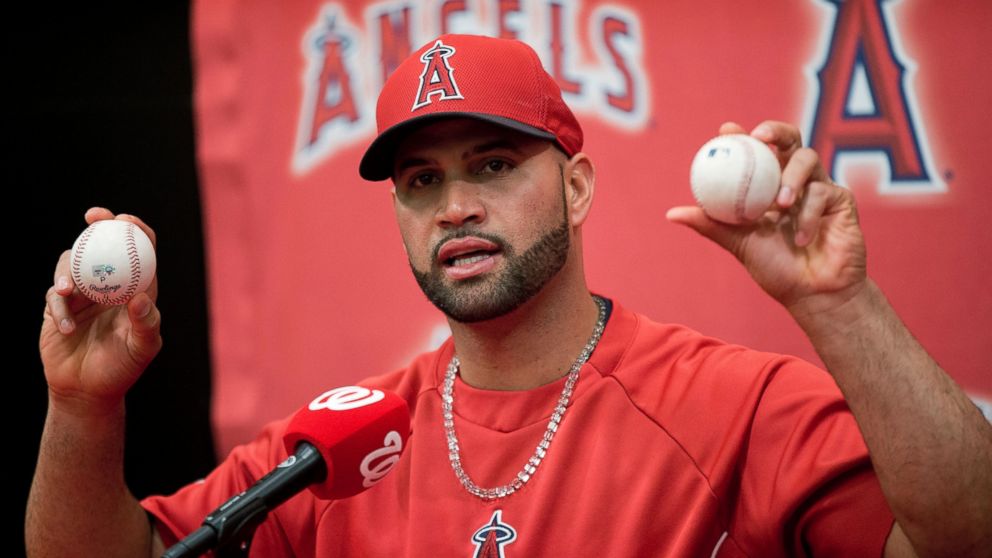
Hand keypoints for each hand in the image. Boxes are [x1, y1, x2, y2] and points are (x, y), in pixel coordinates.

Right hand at [40, 207, 162, 414]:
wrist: (87, 391)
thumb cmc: (122, 368)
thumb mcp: (142, 349)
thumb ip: (146, 324)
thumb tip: (141, 299)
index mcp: (136, 289)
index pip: (141, 251)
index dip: (136, 230)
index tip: (126, 221)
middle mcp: (110, 286)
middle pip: (104, 245)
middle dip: (100, 225)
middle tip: (93, 217)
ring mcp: (82, 295)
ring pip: (72, 264)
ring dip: (69, 270)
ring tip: (68, 290)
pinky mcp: (58, 308)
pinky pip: (54, 296)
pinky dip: (59, 308)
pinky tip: (66, 328)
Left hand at [667, 121, 867, 314]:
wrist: (813, 294)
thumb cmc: (776, 268)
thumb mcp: (739, 243)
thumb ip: (711, 224)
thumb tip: (672, 214)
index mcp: (769, 185)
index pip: (758, 151)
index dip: (743, 135)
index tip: (726, 130)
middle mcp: (795, 180)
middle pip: (790, 139)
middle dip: (775, 131)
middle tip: (759, 138)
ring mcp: (820, 187)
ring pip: (808, 160)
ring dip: (791, 178)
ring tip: (780, 204)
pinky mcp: (841, 200)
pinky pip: (822, 193)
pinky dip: (808, 216)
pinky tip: (801, 238)